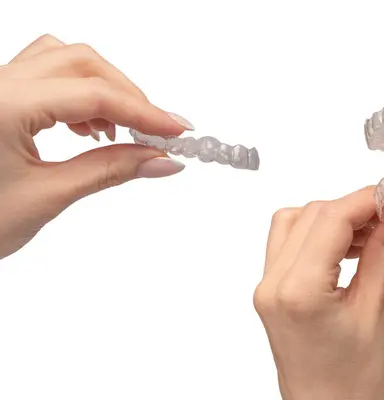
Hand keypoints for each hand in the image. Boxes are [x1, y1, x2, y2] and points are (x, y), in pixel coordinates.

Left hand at [0, 34, 193, 259]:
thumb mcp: (47, 197)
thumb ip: (109, 171)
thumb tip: (162, 161)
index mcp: (4, 106)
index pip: (94, 94)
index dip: (144, 112)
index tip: (177, 131)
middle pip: (82, 63)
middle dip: (127, 94)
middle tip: (157, 131)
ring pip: (63, 62)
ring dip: (102, 88)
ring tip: (122, 130)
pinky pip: (44, 76)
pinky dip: (79, 94)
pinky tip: (89, 128)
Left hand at [253, 186, 383, 399]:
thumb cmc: (353, 382)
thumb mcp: (375, 310)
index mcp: (297, 291)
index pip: (331, 219)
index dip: (370, 199)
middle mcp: (272, 284)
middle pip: (312, 215)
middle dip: (356, 206)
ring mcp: (267, 287)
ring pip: (296, 223)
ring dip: (337, 218)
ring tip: (377, 232)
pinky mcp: (272, 291)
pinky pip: (291, 244)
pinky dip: (321, 235)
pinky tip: (352, 246)